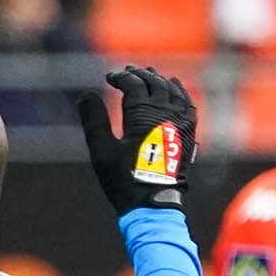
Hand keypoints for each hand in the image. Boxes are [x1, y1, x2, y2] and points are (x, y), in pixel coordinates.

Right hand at [76, 66, 198, 215]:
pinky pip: (187, 103)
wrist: (153, 203)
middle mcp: (165, 114)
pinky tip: (174, 87)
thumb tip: (87, 95)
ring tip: (149, 74)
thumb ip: (94, 121)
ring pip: (172, 90)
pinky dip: (179, 91)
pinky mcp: (188, 132)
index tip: (109, 77)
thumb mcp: (102, 151)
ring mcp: (180, 122)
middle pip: (155, 83)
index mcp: (143, 116)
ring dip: (159, 80)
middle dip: (140, 74)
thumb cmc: (124, 180)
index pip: (134, 84)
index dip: (121, 77)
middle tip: (126, 72)